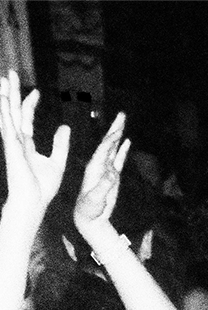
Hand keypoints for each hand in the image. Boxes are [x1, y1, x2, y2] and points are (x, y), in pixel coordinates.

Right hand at [0, 71, 69, 218]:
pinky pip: (7, 124)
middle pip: (14, 111)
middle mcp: (17, 141)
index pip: (26, 118)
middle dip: (13, 92)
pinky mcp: (11, 146)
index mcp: (27, 144)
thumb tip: (65, 127)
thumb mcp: (56, 162)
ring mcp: (12, 143)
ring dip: (5, 96)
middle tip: (10, 72)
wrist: (33, 202)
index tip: (36, 91)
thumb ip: (60, 144)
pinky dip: (4, 110)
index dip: (30, 103)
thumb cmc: (42, 188)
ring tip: (3, 78)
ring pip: (8, 114)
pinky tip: (3, 97)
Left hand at [73, 113, 129, 231]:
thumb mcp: (95, 198)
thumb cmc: (89, 209)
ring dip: (118, 134)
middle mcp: (99, 165)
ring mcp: (106, 169)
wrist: (90, 218)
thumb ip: (103, 186)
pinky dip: (122, 150)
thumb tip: (112, 173)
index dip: (110, 141)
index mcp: (94, 168)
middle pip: (108, 143)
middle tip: (122, 114)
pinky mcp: (112, 175)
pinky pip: (118, 159)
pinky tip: (127, 141)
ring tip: (123, 120)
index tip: (118, 131)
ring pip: (113, 148)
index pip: (103, 150)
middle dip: (115, 129)